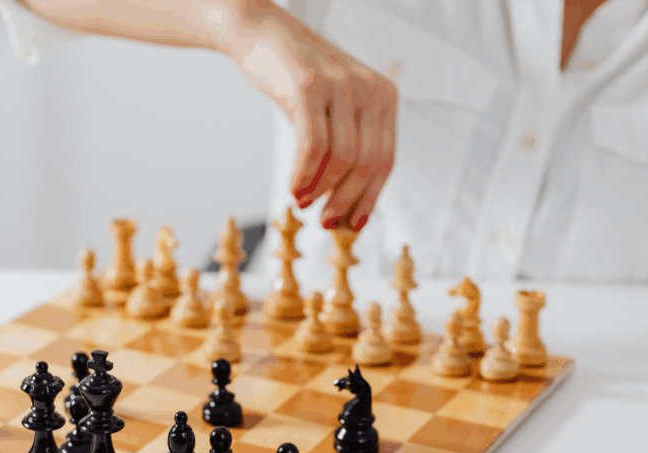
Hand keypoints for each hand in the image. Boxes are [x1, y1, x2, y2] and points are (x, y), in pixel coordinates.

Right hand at [230, 1, 397, 230]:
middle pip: (368, 164)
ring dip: (321, 191)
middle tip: (326, 224)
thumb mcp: (333, 109)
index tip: (354, 224)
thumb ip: (345, 146)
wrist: (260, 33)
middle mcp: (369, 89)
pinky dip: (303, 176)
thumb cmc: (295, 78)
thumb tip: (347, 207)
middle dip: (346, 201)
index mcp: (384, 96)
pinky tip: (293, 190)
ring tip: (303, 203)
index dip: (370, 198)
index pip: (386, 160)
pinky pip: (313, 147)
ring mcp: (341, 86)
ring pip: (342, 159)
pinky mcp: (310, 88)